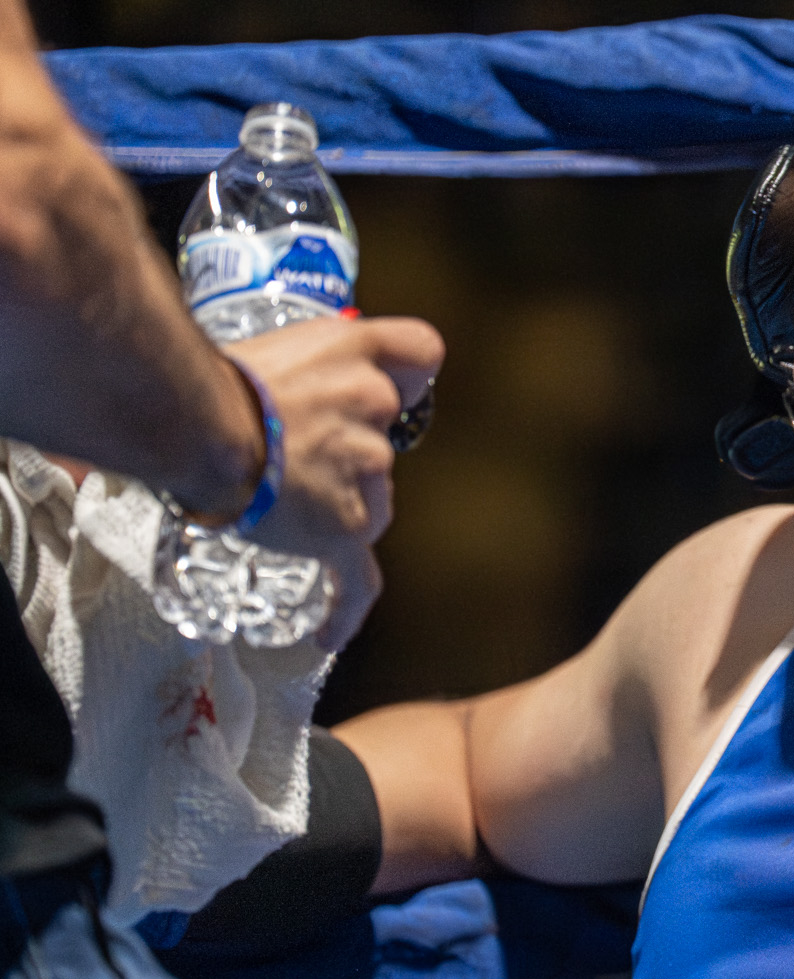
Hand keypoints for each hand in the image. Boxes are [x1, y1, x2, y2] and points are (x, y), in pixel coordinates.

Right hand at [222, 315, 442, 646]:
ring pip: (369, 499)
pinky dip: (342, 608)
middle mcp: (373, 406)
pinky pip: (357, 580)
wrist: (189, 426)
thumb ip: (311, 368)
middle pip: (383, 438)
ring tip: (268, 495)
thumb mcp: (272, 346)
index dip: (404, 372)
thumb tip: (301, 393)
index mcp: (354, 352)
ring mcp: (365, 468)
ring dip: (330, 504)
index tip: (386, 387)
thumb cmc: (206, 385)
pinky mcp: (345, 527)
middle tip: (283, 453)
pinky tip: (328, 632)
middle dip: (343, 450)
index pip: (419, 352)